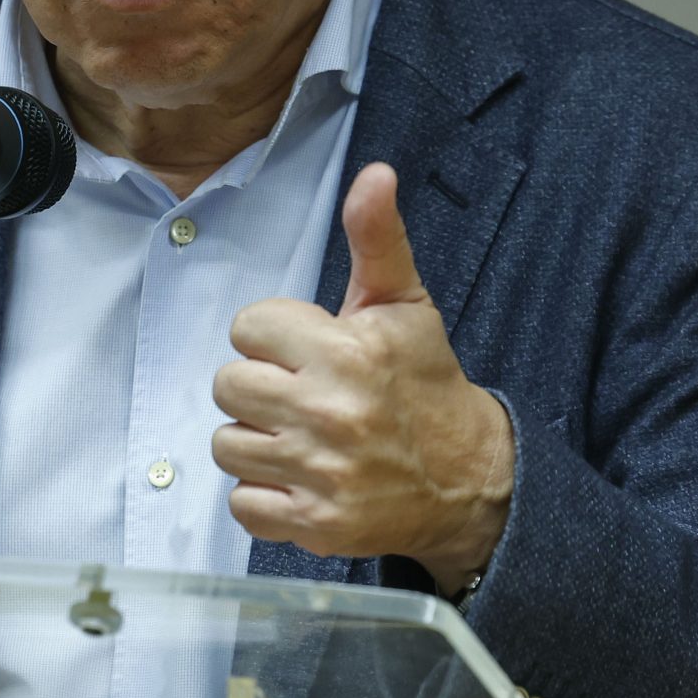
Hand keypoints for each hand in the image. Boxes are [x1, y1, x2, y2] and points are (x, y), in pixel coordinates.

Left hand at [211, 162, 512, 590]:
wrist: (470, 479)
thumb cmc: (424, 383)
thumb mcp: (404, 303)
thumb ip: (377, 237)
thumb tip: (374, 173)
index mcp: (346, 351)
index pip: (247, 327)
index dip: (272, 336)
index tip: (307, 349)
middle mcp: (329, 412)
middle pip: (227, 385)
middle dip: (259, 386)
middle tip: (300, 393)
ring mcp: (320, 473)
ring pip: (227, 445)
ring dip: (256, 441)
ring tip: (299, 435)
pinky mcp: (315, 524)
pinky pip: (241, 504)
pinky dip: (263, 494)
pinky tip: (299, 476)